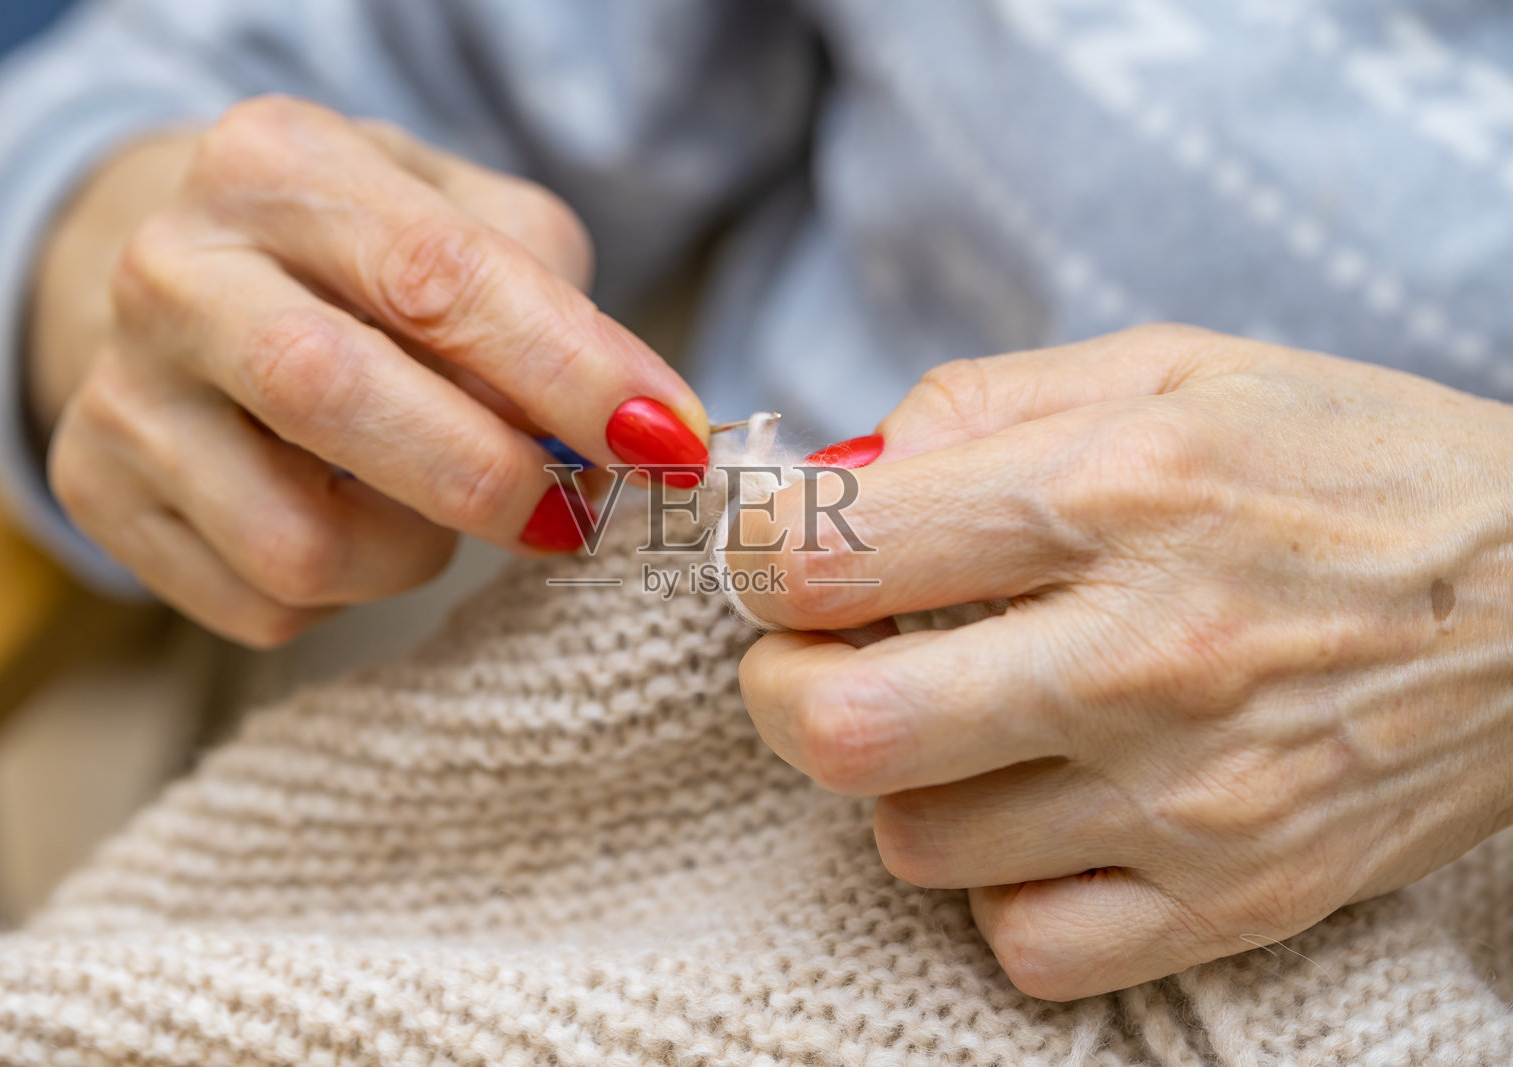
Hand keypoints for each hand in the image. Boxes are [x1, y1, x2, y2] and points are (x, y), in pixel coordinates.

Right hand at [32, 95, 706, 645]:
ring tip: (436, 496)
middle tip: (574, 510)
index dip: (571, 375)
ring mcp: (118, 392)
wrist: (200, 279)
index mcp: (276, 165)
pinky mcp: (99, 493)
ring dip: (416, 550)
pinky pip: (262, 604)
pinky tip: (353, 518)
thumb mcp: (469, 223)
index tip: (666, 440)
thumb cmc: (370, 257)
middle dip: (491, 478)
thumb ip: (553, 307)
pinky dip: (347, 589)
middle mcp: (173, 269)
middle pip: (337, 398)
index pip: (441, 277)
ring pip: (300, 543)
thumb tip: (636, 432)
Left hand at [732, 324, 1512, 998]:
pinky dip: (999, 885)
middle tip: (816, 658)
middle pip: (840, 727)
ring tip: (965, 722)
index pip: (828, 553)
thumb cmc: (1346, 462)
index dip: (753, 555)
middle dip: (778, 691)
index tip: (772, 556)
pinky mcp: (1237, 898)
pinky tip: (1043, 812)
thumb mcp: (1169, 369)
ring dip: (899, 782)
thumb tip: (834, 472)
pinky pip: (1025, 943)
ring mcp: (1192, 798)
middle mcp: (1145, 655)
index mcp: (1112, 494)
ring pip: (914, 844)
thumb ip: (977, 405)